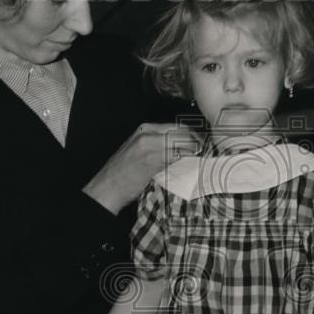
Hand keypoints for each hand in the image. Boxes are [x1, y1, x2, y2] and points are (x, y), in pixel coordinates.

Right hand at [83, 122, 201, 214]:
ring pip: (181, 142)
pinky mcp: (152, 160)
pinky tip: (191, 163)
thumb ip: (158, 145)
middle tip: (205, 149)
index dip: (192, 133)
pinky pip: (176, 155)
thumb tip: (181, 147)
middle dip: (197, 139)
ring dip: (194, 149)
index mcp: (144, 129)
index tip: (201, 141)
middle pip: (181, 131)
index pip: (176, 126)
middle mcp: (147, 134)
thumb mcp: (139, 150)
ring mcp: (150, 146)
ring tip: (201, 156)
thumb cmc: (123, 173)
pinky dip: (186, 158)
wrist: (107, 188)